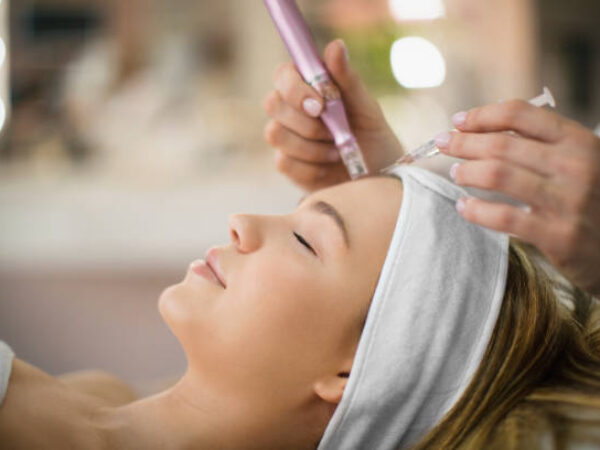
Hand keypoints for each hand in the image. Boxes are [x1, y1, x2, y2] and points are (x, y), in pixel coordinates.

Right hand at [263, 39, 402, 191]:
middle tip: (333, 132)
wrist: (378, 174)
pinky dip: (311, 166)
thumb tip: (335, 45)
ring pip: (275, 134)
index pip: (283, 75)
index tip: (320, 105)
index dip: (294, 88)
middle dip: (304, 121)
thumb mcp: (365, 106)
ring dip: (310, 145)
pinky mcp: (287, 164)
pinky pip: (284, 162)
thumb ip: (347, 79)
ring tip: (337, 150)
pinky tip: (329, 166)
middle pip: (272, 103)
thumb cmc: (371, 134)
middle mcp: (290, 109)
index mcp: (307, 87)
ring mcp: (285, 137)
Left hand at [437, 100, 599, 294]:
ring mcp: (568, 201)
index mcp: (578, 140)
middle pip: (501, 144)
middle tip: (443, 144)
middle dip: (464, 142)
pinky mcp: (559, 236)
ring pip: (498, 175)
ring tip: (455, 173)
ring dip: (467, 171)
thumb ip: (543, 144)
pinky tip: (463, 206)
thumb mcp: (580, 161)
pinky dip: (476, 210)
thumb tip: (486, 126)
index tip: (457, 121)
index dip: (481, 115)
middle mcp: (575, 166)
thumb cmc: (594, 198)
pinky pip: (503, 216)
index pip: (519, 114)